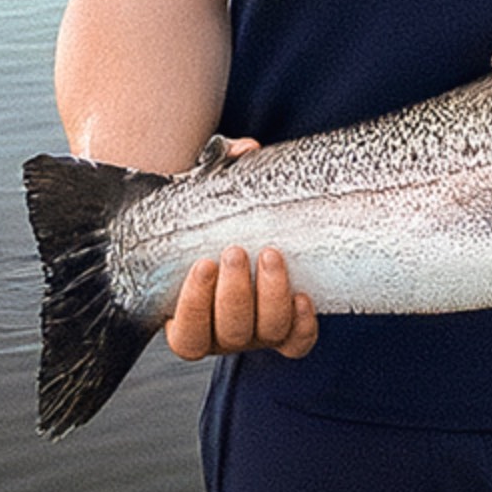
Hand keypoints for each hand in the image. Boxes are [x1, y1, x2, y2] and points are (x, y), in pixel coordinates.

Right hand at [161, 141, 318, 361]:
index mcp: (191, 319)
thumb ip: (214, 171)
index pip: (187, 337)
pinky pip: (298, 342)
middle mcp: (224, 333)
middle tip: (236, 251)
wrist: (248, 233)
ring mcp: (258, 334)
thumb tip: (244, 149)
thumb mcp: (204, 198)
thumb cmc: (216, 223)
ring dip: (270, 297)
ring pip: (265, 334)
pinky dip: (302, 325)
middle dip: (234, 293)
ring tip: (271, 255)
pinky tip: (304, 295)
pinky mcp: (289, 331)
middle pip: (229, 333)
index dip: (193, 307)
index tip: (202, 264)